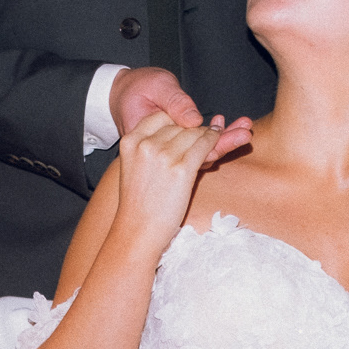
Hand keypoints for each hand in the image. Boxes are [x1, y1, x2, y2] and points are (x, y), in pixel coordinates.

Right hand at [110, 67, 252, 156]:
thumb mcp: (156, 87)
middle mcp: (159, 150)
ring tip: (244, 129)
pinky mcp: (177, 146)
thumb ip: (175, 102)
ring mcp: (168, 151)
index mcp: (148, 138)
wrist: (123, 93)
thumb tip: (194, 120)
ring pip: (199, 152)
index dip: (208, 140)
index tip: (226, 130)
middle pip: (195, 152)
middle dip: (223, 142)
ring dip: (224, 141)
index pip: (182, 146)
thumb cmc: (138, 86)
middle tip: (245, 133)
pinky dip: (217, 137)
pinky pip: (199, 148)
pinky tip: (232, 127)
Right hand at [113, 111, 236, 255]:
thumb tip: (182, 132)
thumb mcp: (136, 166)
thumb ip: (152, 147)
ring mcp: (163, 155)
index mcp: (130, 140)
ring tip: (216, 137)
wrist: (138, 230)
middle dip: (194, 130)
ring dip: (208, 135)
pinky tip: (219, 141)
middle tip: (207, 134)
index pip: (160, 117)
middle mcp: (145, 144)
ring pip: (194, 133)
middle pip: (179, 125)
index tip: (186, 131)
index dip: (177, 123)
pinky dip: (215, 142)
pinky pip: (205, 146)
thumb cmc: (140, 203)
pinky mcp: (182, 168)